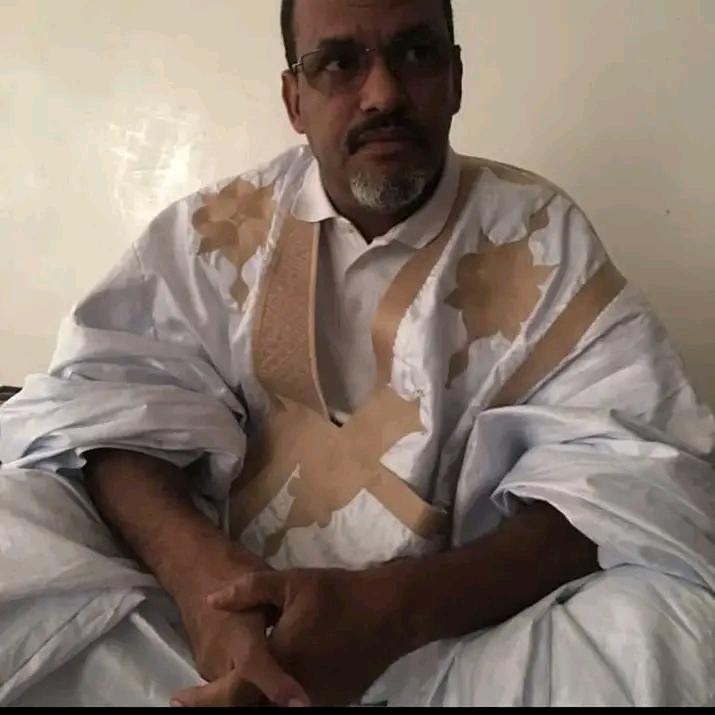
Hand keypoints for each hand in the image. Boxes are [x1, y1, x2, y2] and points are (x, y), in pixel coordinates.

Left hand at [178, 567, 410, 706]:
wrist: (391, 611)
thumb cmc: (338, 594)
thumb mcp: (292, 582)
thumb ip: (248, 592)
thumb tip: (211, 600)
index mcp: (280, 662)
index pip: (231, 693)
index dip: (202, 699)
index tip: (179, 698)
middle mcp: (296, 692)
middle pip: (249, 708)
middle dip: (223, 703)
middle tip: (199, 697)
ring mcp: (318, 700)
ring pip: (275, 709)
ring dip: (251, 702)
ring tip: (234, 689)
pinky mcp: (335, 701)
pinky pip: (299, 705)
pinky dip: (279, 699)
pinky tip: (272, 685)